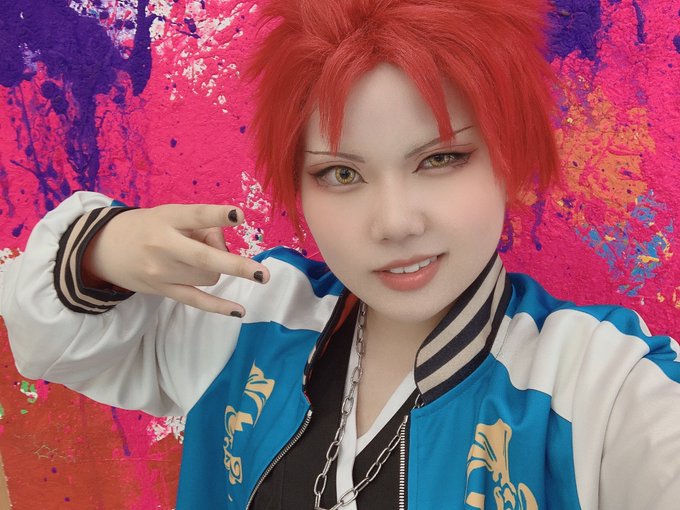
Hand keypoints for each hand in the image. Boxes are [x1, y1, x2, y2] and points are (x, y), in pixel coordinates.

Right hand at [82, 204, 268, 316]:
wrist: (106, 249)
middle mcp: (164, 245)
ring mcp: (163, 272)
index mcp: (168, 218)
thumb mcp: (171, 215)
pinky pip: (196, 300)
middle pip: (205, 258)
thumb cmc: (150, 226)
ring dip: (216, 266)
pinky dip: (219, 307)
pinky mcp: (164, 290)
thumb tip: (225, 247)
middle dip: (235, 266)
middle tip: (262, 274)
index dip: (218, 215)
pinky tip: (240, 311)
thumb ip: (201, 226)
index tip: (239, 215)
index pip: (195, 215)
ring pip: (208, 275)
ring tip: (198, 254)